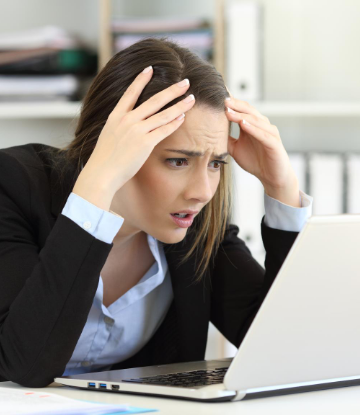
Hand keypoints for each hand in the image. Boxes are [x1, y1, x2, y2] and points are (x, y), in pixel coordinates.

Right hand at [72, 68, 195, 210]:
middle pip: (154, 100)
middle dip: (171, 90)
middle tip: (185, 82)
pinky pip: (163, 130)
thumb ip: (119, 127)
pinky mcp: (145, 143)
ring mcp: (136, 131)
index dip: (141, 80)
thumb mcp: (108, 136)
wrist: (101, 173)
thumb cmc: (104, 159)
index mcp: (116, 116)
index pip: (130, 93)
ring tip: (191, 98)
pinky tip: (183, 117)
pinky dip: (174, 123)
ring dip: (179, 106)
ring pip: (163, 114)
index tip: (150, 68)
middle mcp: (127, 120)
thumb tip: (128, 125)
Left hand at [224, 96, 299, 206]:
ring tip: (229, 111)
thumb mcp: (235, 149)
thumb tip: (209, 134)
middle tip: (222, 100)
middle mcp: (262, 125)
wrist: (272, 177)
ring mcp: (269, 133)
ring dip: (242, 115)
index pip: (241, 109)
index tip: (218, 96)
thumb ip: (226, 139)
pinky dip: (253, 128)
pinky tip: (243, 124)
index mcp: (252, 125)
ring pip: (255, 120)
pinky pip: (263, 134)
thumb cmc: (255, 161)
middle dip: (235, 105)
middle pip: (248, 110)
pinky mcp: (274, 143)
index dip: (231, 103)